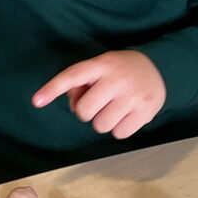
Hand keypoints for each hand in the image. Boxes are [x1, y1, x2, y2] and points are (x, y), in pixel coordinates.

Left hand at [32, 50, 165, 138]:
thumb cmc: (121, 70)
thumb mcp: (102, 66)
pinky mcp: (146, 111)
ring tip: (115, 107)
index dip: (54, 88)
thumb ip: (83, 82)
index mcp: (102, 64)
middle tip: (100, 102)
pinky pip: (119, 134)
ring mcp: (133, 96)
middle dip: (87, 111)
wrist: (160, 68)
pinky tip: (127, 114)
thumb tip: (73, 103)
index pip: (74, 75)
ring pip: (101, 125)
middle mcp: (117, 79)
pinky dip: (120, 128)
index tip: (37, 101)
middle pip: (84, 111)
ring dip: (104, 121)